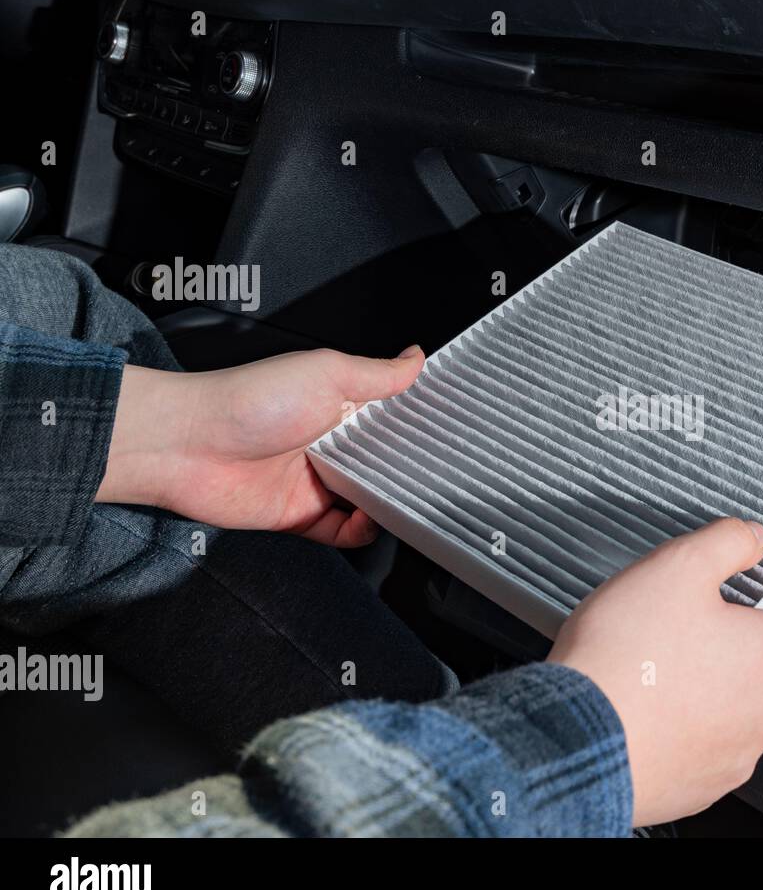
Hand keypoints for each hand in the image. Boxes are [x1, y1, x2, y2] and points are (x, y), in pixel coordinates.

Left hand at [96, 346, 424, 545]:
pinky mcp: (300, 515)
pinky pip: (342, 532)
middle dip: (408, 470)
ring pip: (368, 500)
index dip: (416, 425)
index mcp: (338, 405)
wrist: (190, 445)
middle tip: (434, 475)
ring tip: (404, 501)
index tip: (446, 432)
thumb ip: (378, 373)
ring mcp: (315, 481)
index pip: (389, 417)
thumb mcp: (328, 373)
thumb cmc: (252, 400)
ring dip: (388, 504)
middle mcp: (328, 443)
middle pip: (383, 463)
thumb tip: (417, 357)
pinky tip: (370, 520)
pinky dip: (362, 532)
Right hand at [547, 518, 762, 826]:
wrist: (576, 743)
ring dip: (707, 685)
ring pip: (735, 706)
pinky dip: (682, 725)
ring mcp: (736, 756)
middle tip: (685, 622)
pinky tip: (643, 706)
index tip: (762, 587)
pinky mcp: (700, 786)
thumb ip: (726, 542)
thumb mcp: (676, 567)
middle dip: (736, 640)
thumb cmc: (626, 662)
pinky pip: (703, 744)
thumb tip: (751, 538)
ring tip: (655, 666)